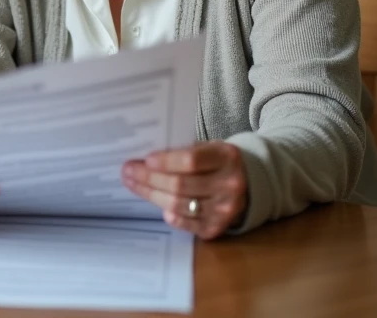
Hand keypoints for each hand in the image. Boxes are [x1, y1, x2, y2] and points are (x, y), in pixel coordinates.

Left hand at [121, 141, 247, 239]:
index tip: (145, 160)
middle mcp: (229, 185)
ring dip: (151, 195)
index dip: (165, 162)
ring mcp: (224, 210)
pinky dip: (169, 214)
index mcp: (227, 158)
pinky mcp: (216, 228)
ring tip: (133, 184)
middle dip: (149, 179)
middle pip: (180, 185)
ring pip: (178, 205)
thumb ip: (183, 152)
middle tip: (128, 171)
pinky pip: (185, 223)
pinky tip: (157, 205)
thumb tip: (144, 159)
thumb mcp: (208, 148)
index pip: (191, 161)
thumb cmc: (217, 162)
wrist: (248, 185)